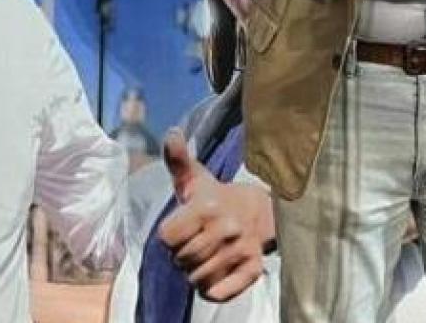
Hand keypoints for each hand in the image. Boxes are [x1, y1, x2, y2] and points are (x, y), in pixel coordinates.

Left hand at [155, 130, 270, 301]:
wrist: (258, 211)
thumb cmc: (215, 196)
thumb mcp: (194, 178)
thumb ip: (177, 159)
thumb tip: (171, 132)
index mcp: (207, 206)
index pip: (166, 238)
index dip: (168, 236)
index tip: (180, 229)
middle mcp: (226, 228)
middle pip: (181, 260)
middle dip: (181, 256)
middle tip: (193, 243)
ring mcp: (241, 250)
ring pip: (197, 279)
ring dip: (195, 273)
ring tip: (204, 256)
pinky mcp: (253, 270)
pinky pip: (218, 293)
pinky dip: (211, 290)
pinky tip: (214, 274)